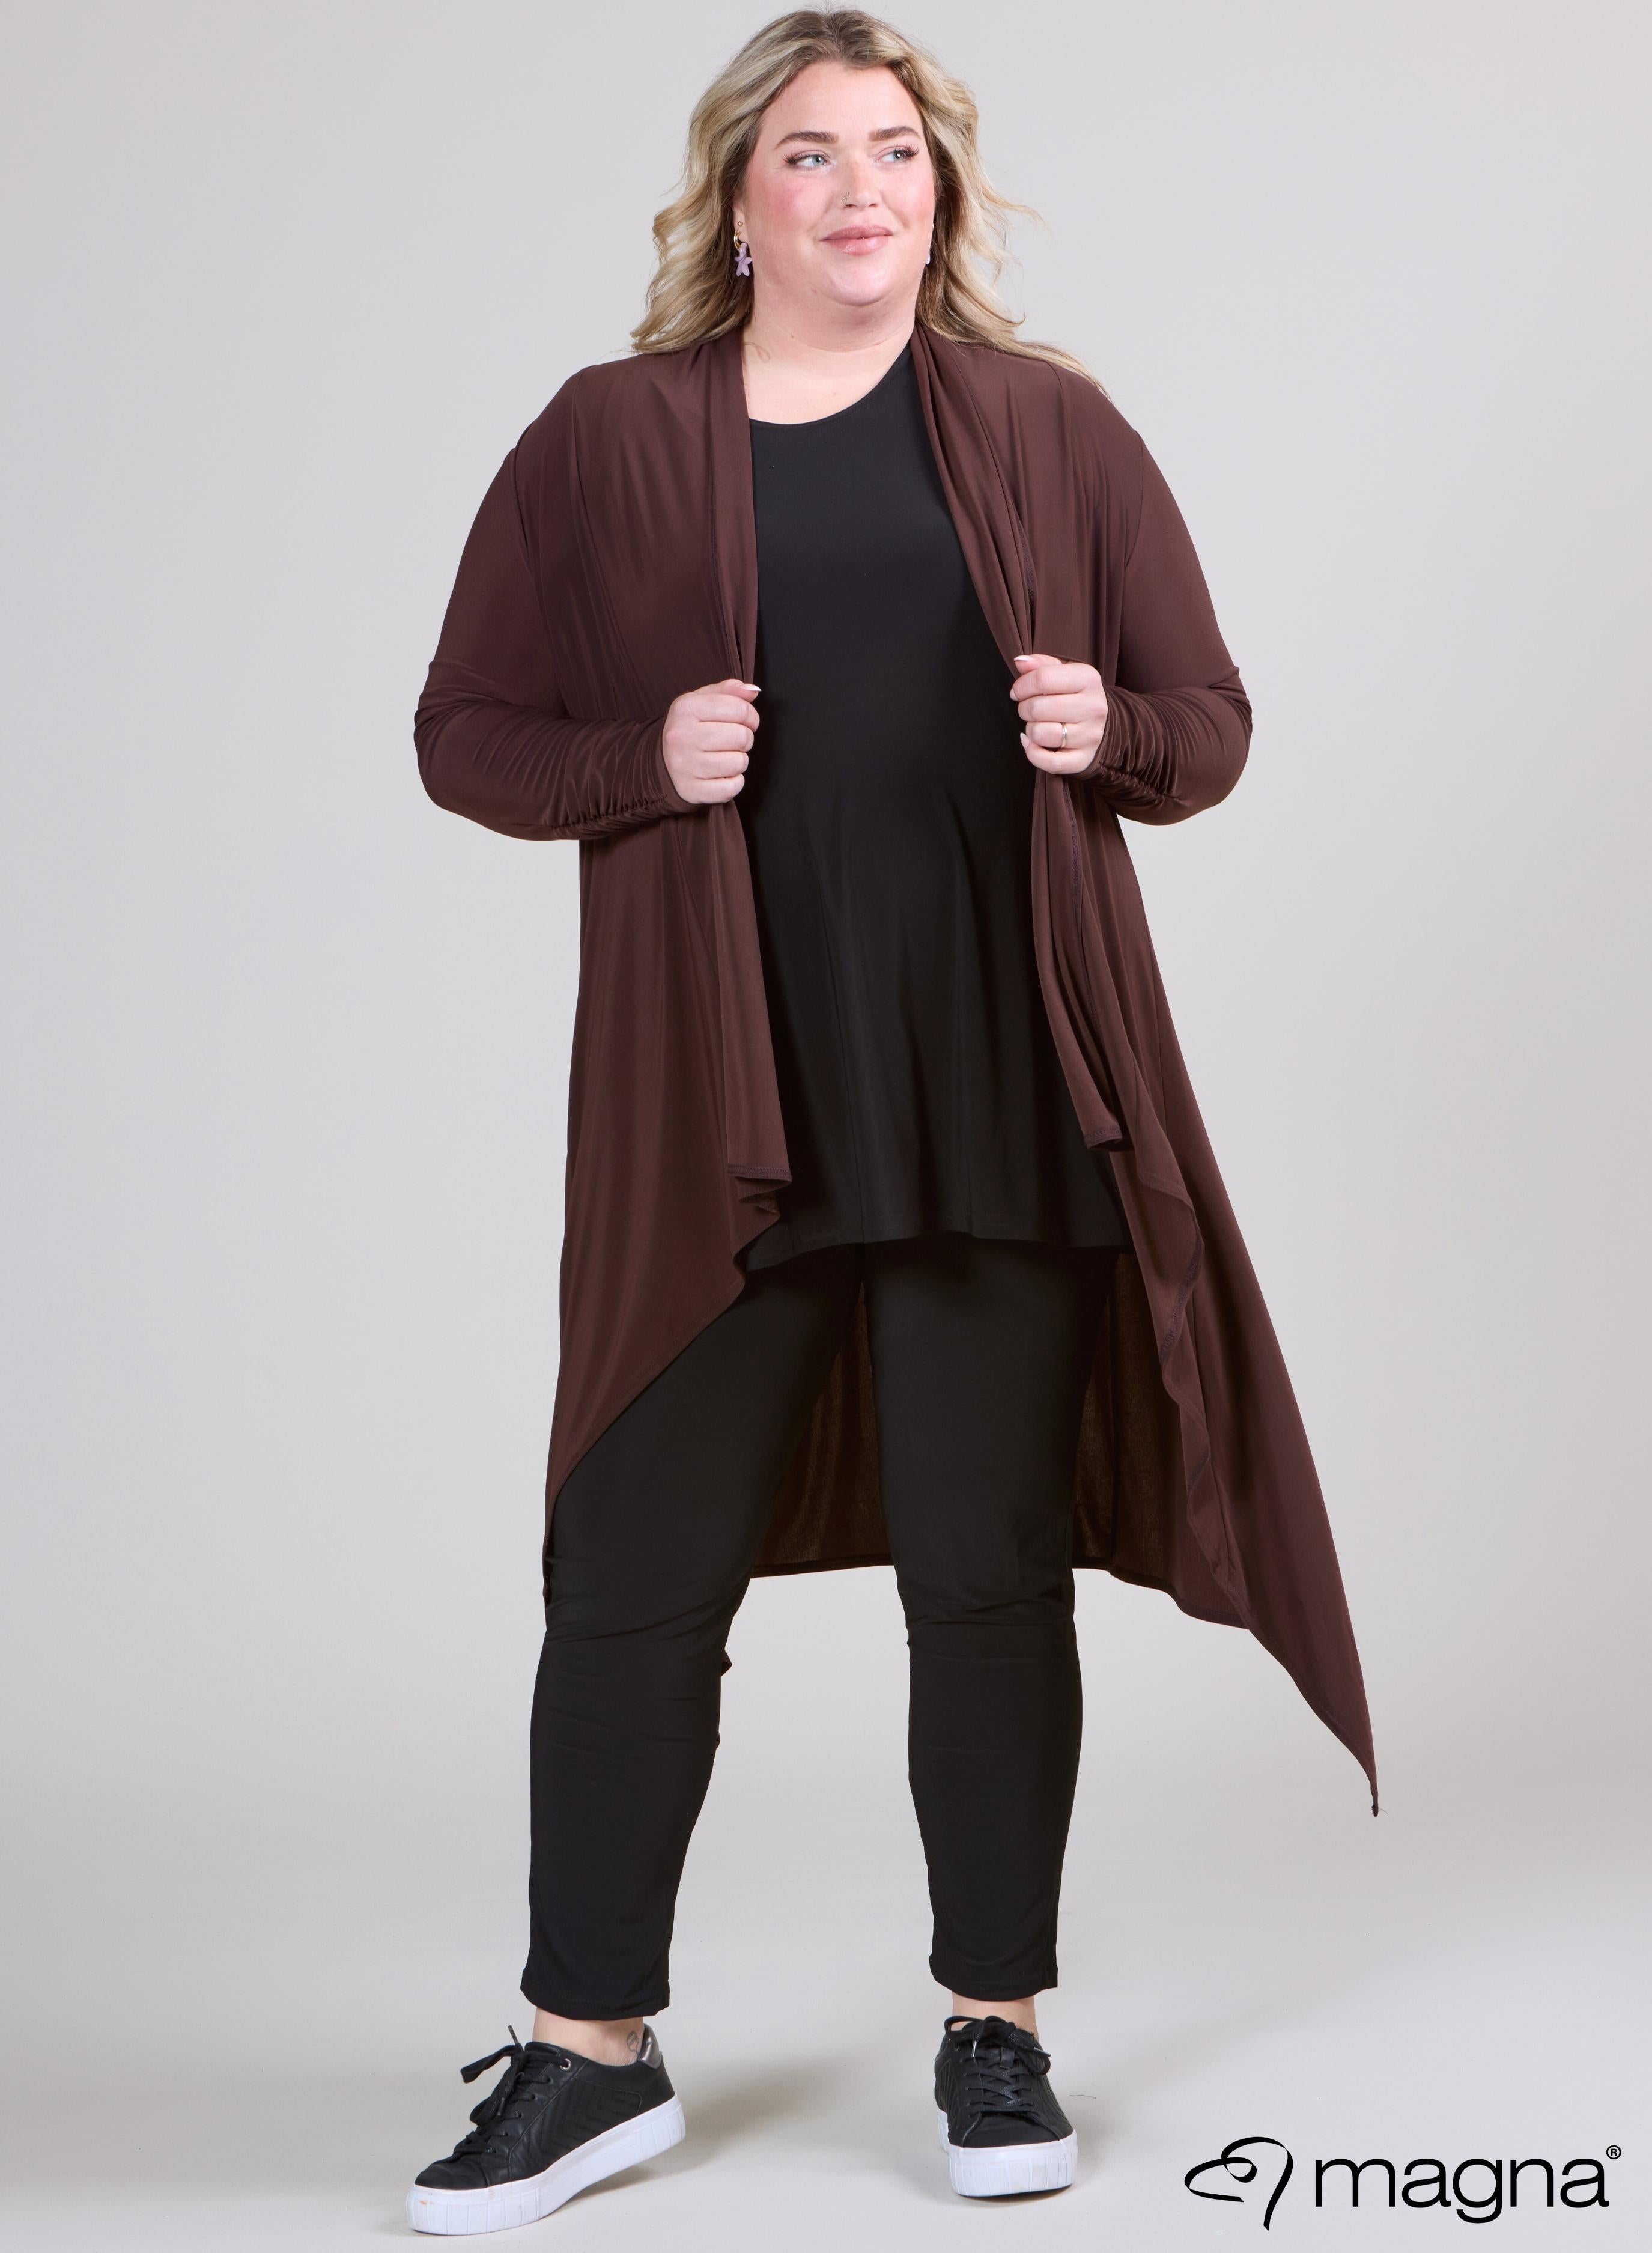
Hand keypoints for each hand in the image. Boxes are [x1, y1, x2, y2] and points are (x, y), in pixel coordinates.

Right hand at [662, 678, 760, 802]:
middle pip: (742, 737)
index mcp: (686, 709)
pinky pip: (731, 788)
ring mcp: (685, 766)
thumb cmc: (689, 728)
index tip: (745, 721)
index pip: (739, 709)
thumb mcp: (702, 701)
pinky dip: (733, 782)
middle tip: (732, 741)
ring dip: (738, 760)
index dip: (750, 716)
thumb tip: (753, 691)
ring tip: (724, 756)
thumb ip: (729, 691)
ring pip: (739, 763)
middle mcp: (682, 736)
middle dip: (744, 739)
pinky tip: (721, 774)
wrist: (661, 761)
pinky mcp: (691, 790)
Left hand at [1010, 653, 1107, 772]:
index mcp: (1088, 679)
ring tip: (1037, 724)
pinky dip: (1033, 753)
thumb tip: (1020, 662)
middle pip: (1038, 708)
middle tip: (1029, 709)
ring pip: (1040, 734)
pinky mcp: (1083, 759)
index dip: (1021, 686)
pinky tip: (1032, 743)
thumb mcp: (1064, 673)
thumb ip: (1041, 665)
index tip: (1017, 691)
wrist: (1102, 723)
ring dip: (1030, 730)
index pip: (1042, 679)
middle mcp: (1093, 707)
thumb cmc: (1075, 695)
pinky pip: (1049, 763)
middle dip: (1024, 708)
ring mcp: (1090, 736)